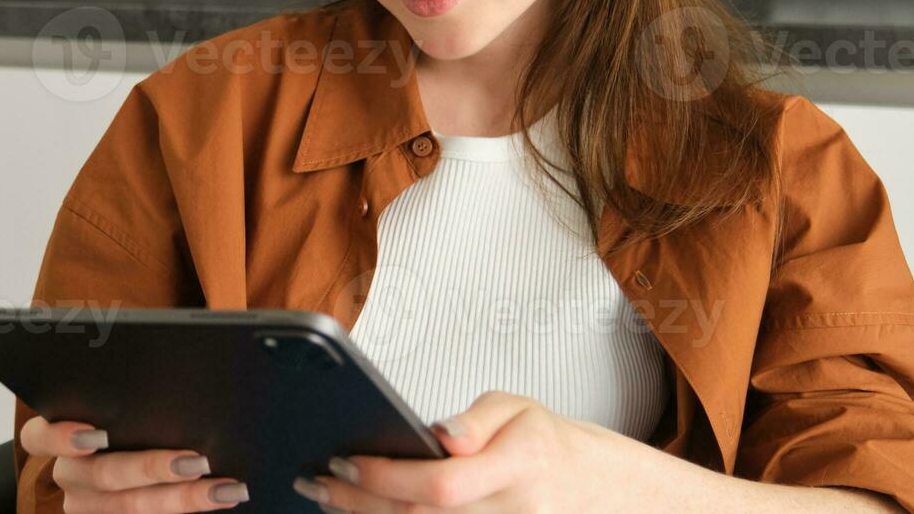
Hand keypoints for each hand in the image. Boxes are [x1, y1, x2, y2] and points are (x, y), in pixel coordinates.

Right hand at [19, 415, 249, 512]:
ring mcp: (88, 507)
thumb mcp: (122, 409)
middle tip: (196, 460)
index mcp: (57, 441)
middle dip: (152, 468)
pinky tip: (219, 499)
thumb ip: (131, 400)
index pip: (38, 437)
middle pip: (102, 475)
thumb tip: (179, 378)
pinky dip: (185, 512)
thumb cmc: (131, 421)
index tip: (95, 433)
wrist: (131, 464)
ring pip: (129, 508)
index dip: (60, 437)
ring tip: (222, 488)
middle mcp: (69, 476)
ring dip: (182, 499)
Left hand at [292, 391, 608, 512]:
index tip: (345, 460)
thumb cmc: (547, 444)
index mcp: (521, 463)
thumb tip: (443, 435)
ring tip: (330, 498)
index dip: (387, 477)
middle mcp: (513, 511)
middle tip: (317, 481)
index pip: (442, 483)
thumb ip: (478, 419)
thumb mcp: (521, 409)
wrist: (596, 491)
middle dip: (359, 500)